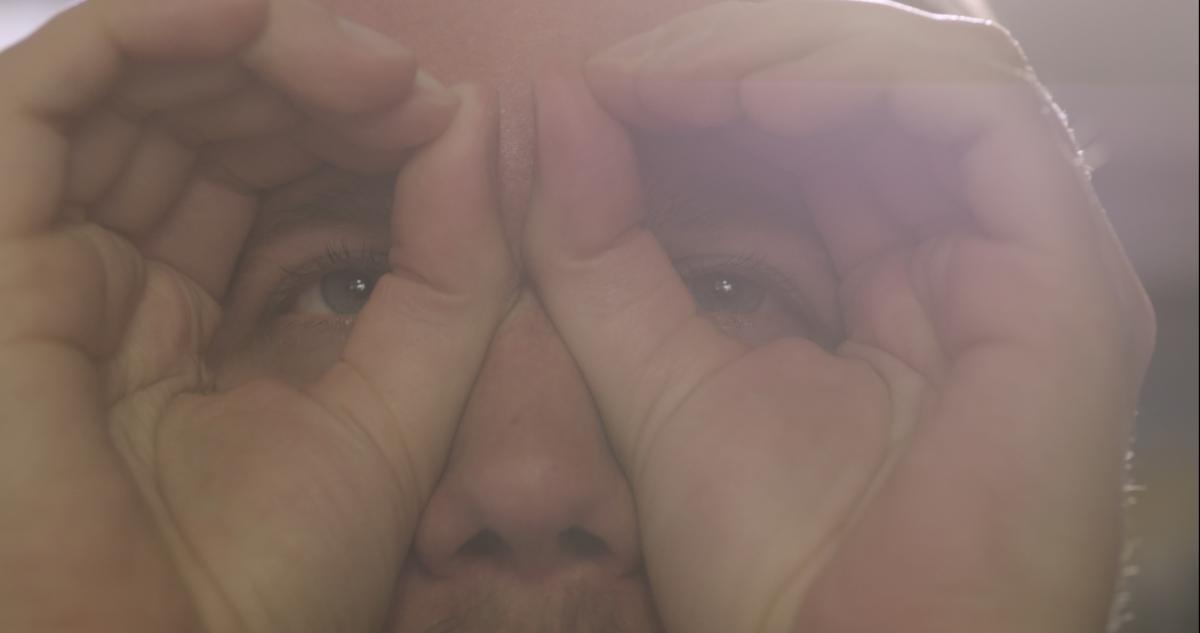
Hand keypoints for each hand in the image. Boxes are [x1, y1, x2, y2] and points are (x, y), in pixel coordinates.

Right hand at [0, 1, 511, 630]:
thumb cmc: (278, 575)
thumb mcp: (407, 401)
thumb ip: (455, 263)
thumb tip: (475, 117)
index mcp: (226, 317)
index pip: (295, 178)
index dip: (371, 135)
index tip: (453, 125)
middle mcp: (141, 278)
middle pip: (226, 126)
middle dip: (325, 91)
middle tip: (409, 94)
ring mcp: (65, 259)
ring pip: (145, 92)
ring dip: (261, 54)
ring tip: (368, 73)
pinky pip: (51, 95)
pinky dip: (146, 33)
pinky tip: (250, 18)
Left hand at [523, 2, 1154, 631]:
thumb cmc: (766, 567)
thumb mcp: (648, 380)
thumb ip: (597, 249)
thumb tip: (557, 109)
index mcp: (889, 293)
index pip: (800, 144)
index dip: (697, 98)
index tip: (586, 96)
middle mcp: (968, 264)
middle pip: (860, 96)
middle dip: (728, 64)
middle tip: (614, 74)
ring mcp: (1024, 266)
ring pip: (920, 79)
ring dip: (780, 56)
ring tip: (660, 79)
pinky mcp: (1064, 280)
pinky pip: (975, 118)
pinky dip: (859, 81)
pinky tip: (748, 99)